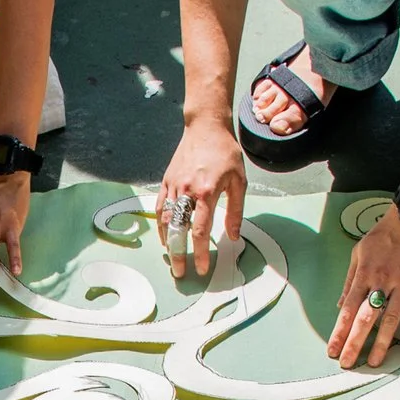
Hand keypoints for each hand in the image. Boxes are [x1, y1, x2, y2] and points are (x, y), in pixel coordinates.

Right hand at [158, 119, 247, 279]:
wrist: (205, 127)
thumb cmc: (225, 152)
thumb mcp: (239, 181)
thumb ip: (235, 211)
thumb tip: (233, 236)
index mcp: (206, 192)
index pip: (200, 230)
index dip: (200, 253)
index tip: (202, 268)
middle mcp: (187, 191)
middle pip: (178, 230)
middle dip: (178, 255)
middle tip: (180, 272)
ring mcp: (174, 186)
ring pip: (165, 221)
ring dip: (168, 243)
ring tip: (172, 258)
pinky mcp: (166, 181)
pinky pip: (160, 208)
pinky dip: (161, 225)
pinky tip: (166, 237)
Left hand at [331, 211, 399, 368]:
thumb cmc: (384, 236)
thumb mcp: (359, 253)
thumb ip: (350, 281)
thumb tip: (340, 306)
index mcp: (365, 274)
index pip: (348, 309)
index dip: (339, 332)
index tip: (332, 350)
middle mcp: (383, 281)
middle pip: (366, 318)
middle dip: (355, 343)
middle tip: (348, 363)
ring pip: (392, 319)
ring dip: (383, 343)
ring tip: (375, 362)